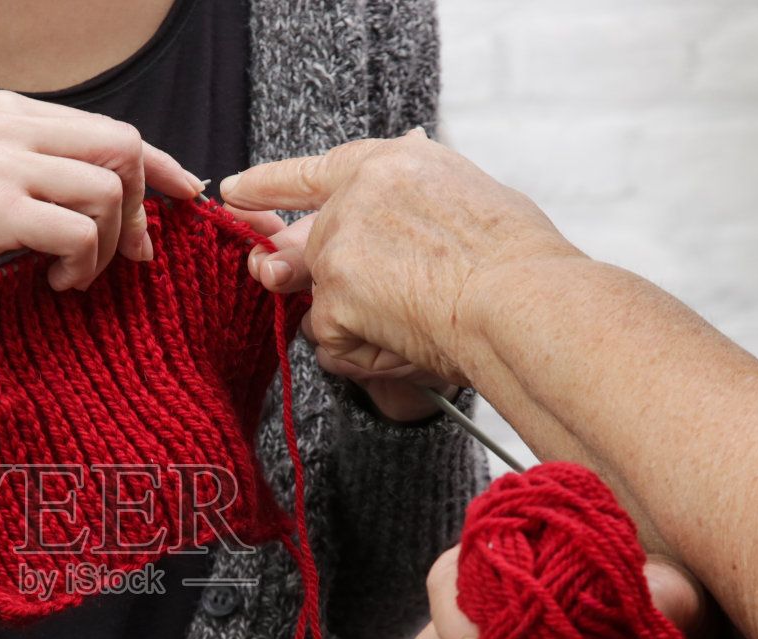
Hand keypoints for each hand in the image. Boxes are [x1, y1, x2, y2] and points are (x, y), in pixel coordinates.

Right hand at [0, 91, 202, 294]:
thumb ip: (44, 178)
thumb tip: (125, 213)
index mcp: (12, 113)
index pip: (111, 127)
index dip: (158, 165)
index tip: (184, 195)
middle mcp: (11, 126)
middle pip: (122, 148)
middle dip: (137, 209)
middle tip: (124, 257)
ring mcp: (4, 163)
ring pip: (107, 189)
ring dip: (108, 245)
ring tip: (75, 275)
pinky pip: (78, 230)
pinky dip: (84, 264)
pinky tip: (58, 283)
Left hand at [218, 130, 583, 385]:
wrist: (524, 301)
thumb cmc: (517, 261)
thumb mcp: (467, 198)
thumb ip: (411, 195)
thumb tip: (390, 163)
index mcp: (392, 163)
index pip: (314, 172)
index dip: (269, 183)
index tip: (234, 190)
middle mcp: (355, 196)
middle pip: (314, 252)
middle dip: (332, 287)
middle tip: (387, 302)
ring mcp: (338, 243)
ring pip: (323, 302)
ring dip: (360, 325)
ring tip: (421, 320)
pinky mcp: (333, 293)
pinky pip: (331, 341)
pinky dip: (364, 355)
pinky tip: (407, 342)